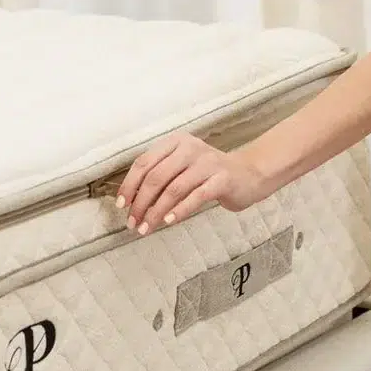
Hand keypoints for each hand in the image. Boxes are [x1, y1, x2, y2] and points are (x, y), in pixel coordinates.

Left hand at [115, 132, 271, 236]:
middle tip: (133, 223)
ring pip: (173, 189)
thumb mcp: (183, 167)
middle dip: (140, 203)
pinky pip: (195, 196)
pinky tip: (168, 222)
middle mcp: (190, 148)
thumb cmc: (209, 174)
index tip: (121, 205)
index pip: (144, 162)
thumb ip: (160, 176)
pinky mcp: (222, 179)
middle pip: (156, 177)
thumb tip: (130, 201)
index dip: (129, 185)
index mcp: (176, 142)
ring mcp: (207, 163)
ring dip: (155, 212)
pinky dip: (178, 211)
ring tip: (146, 228)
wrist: (249, 174)